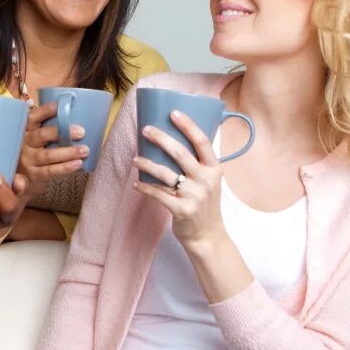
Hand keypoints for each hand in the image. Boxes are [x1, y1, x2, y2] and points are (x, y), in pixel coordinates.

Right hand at [17, 102, 86, 195]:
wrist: (19, 178)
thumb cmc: (32, 150)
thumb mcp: (32, 135)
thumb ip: (41, 122)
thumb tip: (43, 102)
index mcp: (25, 130)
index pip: (33, 117)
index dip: (45, 111)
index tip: (59, 106)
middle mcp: (24, 143)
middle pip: (41, 136)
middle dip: (61, 133)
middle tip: (81, 131)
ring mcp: (28, 160)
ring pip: (48, 155)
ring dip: (68, 152)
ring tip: (84, 150)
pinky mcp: (33, 174)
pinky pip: (50, 171)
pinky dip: (65, 168)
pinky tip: (77, 164)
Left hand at [132, 110, 227, 251]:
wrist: (208, 236)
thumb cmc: (205, 204)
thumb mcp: (210, 181)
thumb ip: (198, 164)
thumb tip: (173, 140)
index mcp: (215, 169)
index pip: (202, 142)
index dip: (188, 125)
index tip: (173, 112)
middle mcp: (206, 180)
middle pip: (180, 153)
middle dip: (160, 138)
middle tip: (145, 130)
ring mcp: (195, 196)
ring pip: (165, 173)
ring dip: (146, 164)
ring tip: (135, 159)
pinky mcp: (182, 210)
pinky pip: (158, 194)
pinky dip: (145, 188)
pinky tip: (136, 184)